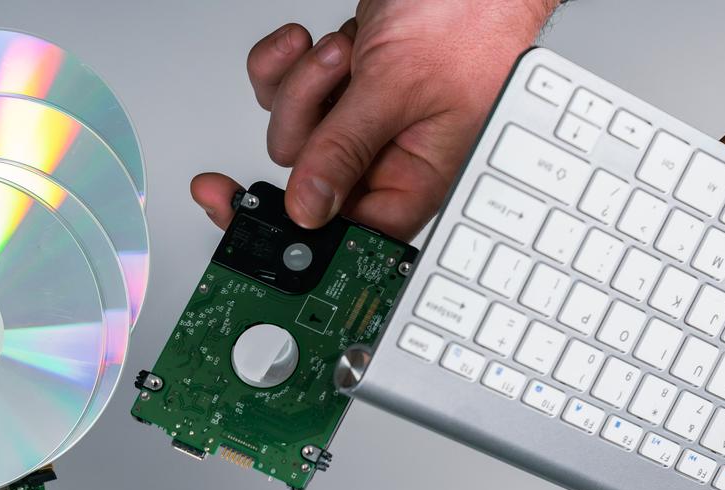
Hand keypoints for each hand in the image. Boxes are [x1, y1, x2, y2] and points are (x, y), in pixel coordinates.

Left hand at [189, 0, 556, 239]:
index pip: (354, 232)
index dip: (306, 234)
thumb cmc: (470, 16)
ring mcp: (366, 117)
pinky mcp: (346, 82)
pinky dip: (286, 63)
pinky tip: (308, 41)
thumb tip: (307, 210)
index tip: (253, 224)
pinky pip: (288, 90)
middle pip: (310, 179)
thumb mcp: (397, 87)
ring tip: (343, 49)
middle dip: (305, 122)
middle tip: (332, 79)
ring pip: (295, 131)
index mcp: (419, 176)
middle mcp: (392, 154)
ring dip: (302, 83)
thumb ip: (345, 150)